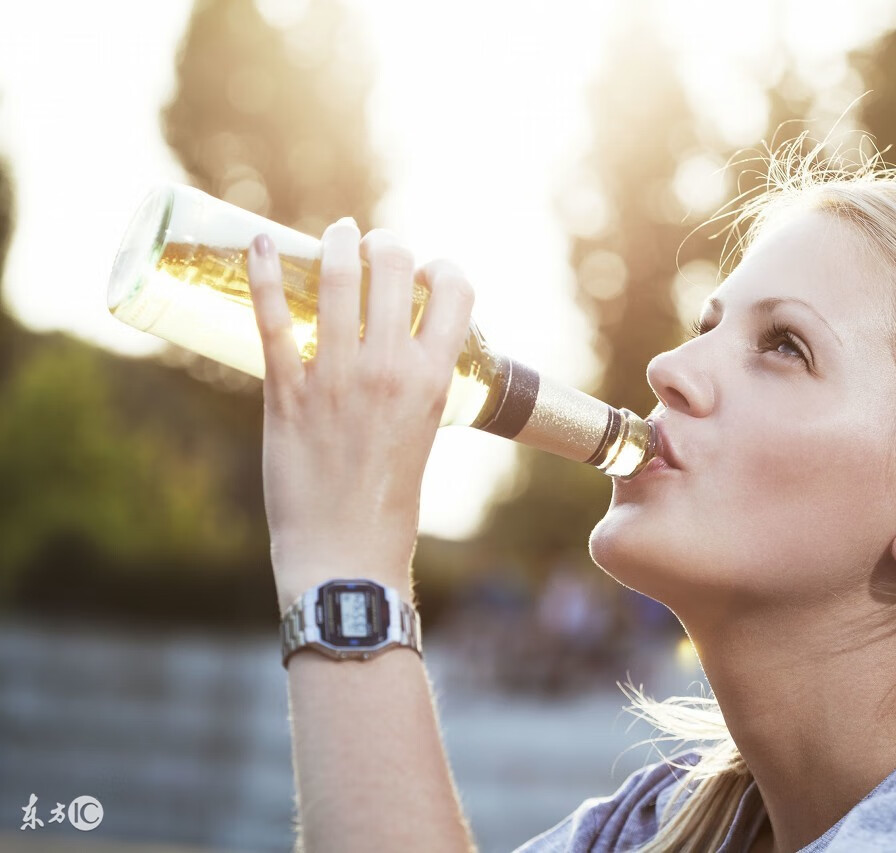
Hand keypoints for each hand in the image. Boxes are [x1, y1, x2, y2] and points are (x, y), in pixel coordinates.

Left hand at [246, 218, 474, 614]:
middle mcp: (390, 369)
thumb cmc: (389, 500)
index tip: (426, 272)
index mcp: (435, 380)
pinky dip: (265, 274)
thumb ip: (414, 386)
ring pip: (338, 281)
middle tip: (372, 244)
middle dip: (386, 242)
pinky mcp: (287, 394)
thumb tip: (395, 351)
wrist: (347, 553)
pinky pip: (274, 320)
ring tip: (335, 235)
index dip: (442, 268)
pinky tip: (260, 244)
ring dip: (335, 243)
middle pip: (396, 268)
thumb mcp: (424, 430)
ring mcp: (336, 378)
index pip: (456, 292)